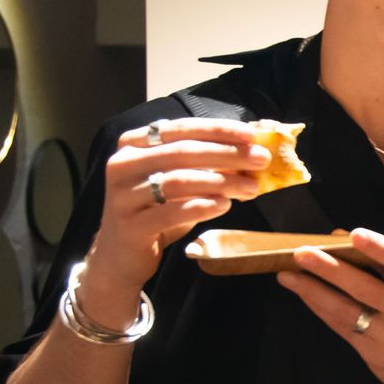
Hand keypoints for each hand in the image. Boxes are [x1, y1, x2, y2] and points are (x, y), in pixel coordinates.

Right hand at [81, 119, 274, 305]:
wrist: (122, 255)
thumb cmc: (156, 212)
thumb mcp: (179, 183)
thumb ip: (205, 165)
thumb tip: (250, 150)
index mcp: (133, 144)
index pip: (180, 128)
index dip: (217, 129)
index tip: (251, 134)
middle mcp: (123, 165)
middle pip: (183, 151)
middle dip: (227, 154)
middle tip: (261, 159)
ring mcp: (123, 195)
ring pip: (179, 181)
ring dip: (221, 182)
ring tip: (251, 188)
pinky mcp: (130, 225)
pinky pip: (172, 212)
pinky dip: (203, 206)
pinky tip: (225, 206)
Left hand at [277, 229, 383, 383]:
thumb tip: (342, 238)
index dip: (381, 250)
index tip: (355, 234)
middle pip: (366, 288)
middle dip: (330, 269)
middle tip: (302, 253)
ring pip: (346, 310)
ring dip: (314, 291)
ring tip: (288, 275)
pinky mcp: (375, 355)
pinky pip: (342, 327)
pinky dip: (320, 308)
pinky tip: (305, 295)